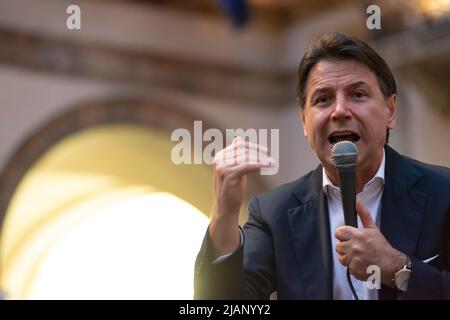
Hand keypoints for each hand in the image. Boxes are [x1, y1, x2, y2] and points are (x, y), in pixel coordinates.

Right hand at [209, 137, 274, 256]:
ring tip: (271, 163)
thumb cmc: (231, 189)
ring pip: (246, 157)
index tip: (265, 151)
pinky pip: (247, 165)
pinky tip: (267, 165)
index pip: (239, 145)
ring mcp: (223, 167)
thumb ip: (235, 155)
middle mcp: (219, 159)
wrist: (225, 207)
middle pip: (243, 149)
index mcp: (220, 156)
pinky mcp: (229, 175)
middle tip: (270, 157)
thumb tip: (238, 139)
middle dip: (259, 153)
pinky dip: (258, 164)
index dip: (253, 146)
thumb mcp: (233, 169)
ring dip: (261, 159)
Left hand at [335, 198, 405, 285]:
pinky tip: (360, 263)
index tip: (350, 238)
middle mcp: (354, 246)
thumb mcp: (372, 228)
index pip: (338, 232)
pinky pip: (347, 267)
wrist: (391, 265)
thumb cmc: (381, 247)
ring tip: (359, 256)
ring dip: (348, 258)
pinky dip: (352, 266)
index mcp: (357, 235)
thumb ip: (363, 213)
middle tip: (357, 248)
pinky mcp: (354, 269)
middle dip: (346, 247)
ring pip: (341, 257)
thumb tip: (357, 201)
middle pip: (338, 246)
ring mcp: (353, 259)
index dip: (343, 235)